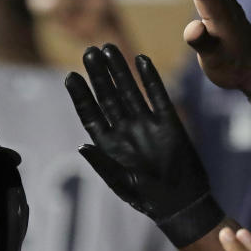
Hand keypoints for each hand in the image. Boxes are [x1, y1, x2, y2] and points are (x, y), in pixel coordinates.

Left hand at [65, 43, 223, 246]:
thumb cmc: (146, 198)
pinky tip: (140, 60)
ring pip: (130, 90)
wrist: (181, 202)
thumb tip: (81, 145)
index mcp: (108, 144)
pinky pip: (158, 95)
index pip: (90, 115)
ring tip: (108, 48)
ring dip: (119, 70)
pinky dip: (150, 78)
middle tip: (88, 51)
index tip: (69, 76)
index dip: (80, 96)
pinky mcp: (168, 121)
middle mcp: (125, 130)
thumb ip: (102, 163)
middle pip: (108, 96)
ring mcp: (146, 124)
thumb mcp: (120, 182)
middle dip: (98, 75)